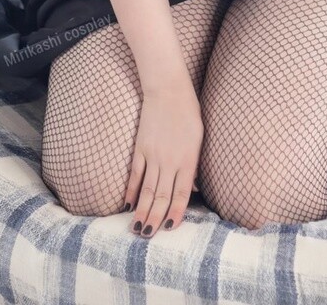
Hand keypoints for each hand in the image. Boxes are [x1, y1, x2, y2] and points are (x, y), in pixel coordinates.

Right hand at [124, 85, 203, 236]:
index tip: (169, 228)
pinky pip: (135, 173)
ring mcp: (152, 154)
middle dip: (154, 218)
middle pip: (161, 196)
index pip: (181, 194)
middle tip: (148, 236)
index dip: (175, 213)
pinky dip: (131, 190)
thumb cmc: (189, 113)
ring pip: (146, 189)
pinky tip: (127, 204)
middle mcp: (169, 161)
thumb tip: (190, 187)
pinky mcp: (140, 147)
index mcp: (187, 159)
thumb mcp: (198, 138)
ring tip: (137, 228)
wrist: (168, 89)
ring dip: (141, 210)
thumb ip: (193, 164)